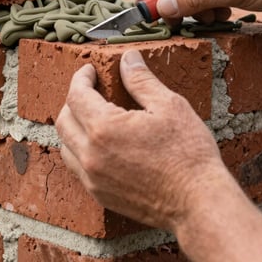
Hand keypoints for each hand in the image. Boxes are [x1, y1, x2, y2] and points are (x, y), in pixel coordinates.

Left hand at [55, 49, 229, 230]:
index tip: (90, 71)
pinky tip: (101, 145)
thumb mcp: (169, 105)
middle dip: (74, 100)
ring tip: (94, 116)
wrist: (198, 202)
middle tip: (92, 90)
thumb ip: (141, 80)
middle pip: (63, 120)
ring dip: (74, 127)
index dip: (81, 78)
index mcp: (105, 129)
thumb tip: (128, 59)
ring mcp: (93, 179)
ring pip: (66, 147)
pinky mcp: (101, 196)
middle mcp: (91, 156)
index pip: (76, 96)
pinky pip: (77, 168)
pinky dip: (81, 151)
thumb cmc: (188, 154)